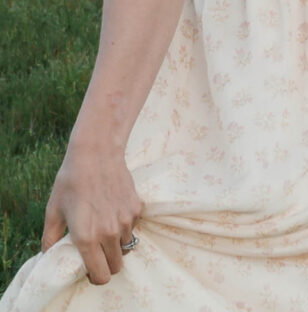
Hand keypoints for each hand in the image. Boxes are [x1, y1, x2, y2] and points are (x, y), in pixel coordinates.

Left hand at [42, 145, 142, 285]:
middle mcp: (109, 233)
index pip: (101, 275)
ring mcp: (126, 220)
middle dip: (107, 264)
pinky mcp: (136, 208)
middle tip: (97, 251)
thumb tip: (48, 254)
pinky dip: (125, 225)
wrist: (97, 152)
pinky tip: (113, 210)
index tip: (89, 269)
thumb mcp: (53, 210)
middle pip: (117, 266)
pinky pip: (133, 226)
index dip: (95, 277)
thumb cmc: (71, 180)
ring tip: (105, 227)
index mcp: (87, 238)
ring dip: (116, 243)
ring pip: (126, 246)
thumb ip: (50, 238)